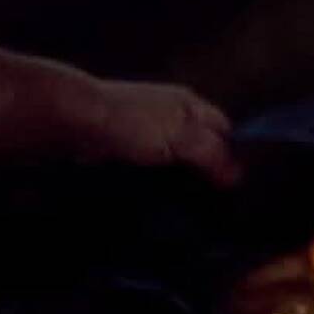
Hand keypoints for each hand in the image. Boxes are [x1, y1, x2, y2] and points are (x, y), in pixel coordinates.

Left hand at [52, 72, 236, 186]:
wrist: (77, 123)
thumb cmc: (130, 121)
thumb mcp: (182, 137)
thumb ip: (213, 154)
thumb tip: (236, 176)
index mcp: (190, 105)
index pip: (225, 130)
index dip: (233, 156)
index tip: (236, 186)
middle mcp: (173, 117)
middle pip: (204, 148)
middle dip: (209, 173)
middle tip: (214, 202)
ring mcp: (151, 134)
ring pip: (179, 163)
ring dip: (183, 183)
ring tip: (188, 207)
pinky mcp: (131, 151)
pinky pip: (156, 172)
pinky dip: (161, 185)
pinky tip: (160, 199)